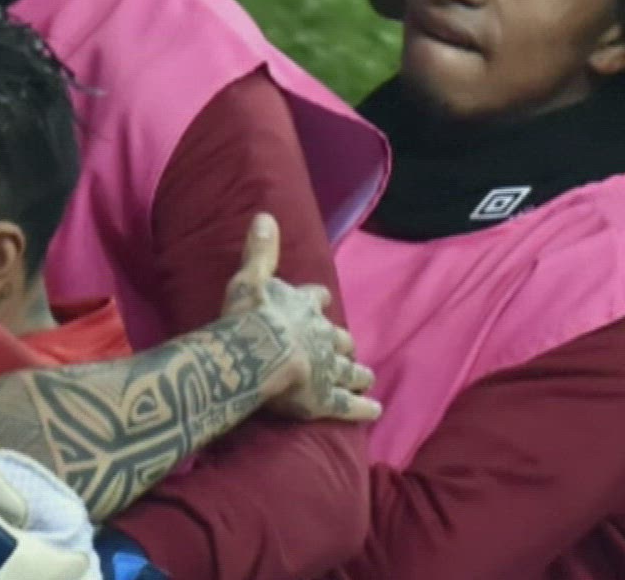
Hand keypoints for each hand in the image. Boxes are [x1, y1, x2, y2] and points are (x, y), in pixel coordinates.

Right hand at [221, 214, 379, 422]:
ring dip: (358, 373)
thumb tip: (265, 215)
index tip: (319, 302)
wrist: (258, 350)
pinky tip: (375, 410)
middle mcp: (322, 336)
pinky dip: (363, 408)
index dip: (317, 302)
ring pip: (349, 370)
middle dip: (343, 343)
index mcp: (304, 307)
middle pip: (340, 338)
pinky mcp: (327, 399)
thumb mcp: (250, 277)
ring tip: (366, 377)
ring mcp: (328, 369)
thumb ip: (260, 251)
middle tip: (346, 348)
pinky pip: (350, 406)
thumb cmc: (250, 315)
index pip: (316, 299)